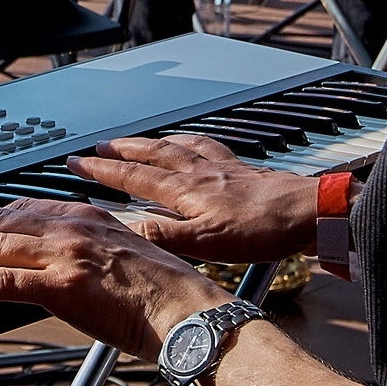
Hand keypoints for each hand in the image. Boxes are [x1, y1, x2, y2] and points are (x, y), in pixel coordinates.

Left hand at [0, 199, 224, 360]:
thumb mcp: (124, 260)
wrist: (190, 314)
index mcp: (88, 216)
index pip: (23, 210)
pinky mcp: (60, 285)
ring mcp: (64, 253)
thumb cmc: (169, 297)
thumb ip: (92, 257)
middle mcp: (72, 226)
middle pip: (0, 224)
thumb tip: (68, 274)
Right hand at [65, 136, 317, 265]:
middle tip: (99, 147)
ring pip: (177, 147)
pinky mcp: (242, 169)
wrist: (309, 213)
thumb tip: (123, 231)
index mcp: (186, 191)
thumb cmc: (262, 230)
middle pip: (152, 155)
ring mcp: (222, 168)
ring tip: (137, 141)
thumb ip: (164, 236)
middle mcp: (199, 172)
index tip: (78, 163)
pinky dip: (191, 142)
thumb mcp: (207, 244)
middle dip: (122, 151)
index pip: (134, 177)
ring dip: (152, 143)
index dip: (103, 171)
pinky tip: (192, 144)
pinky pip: (209, 147)